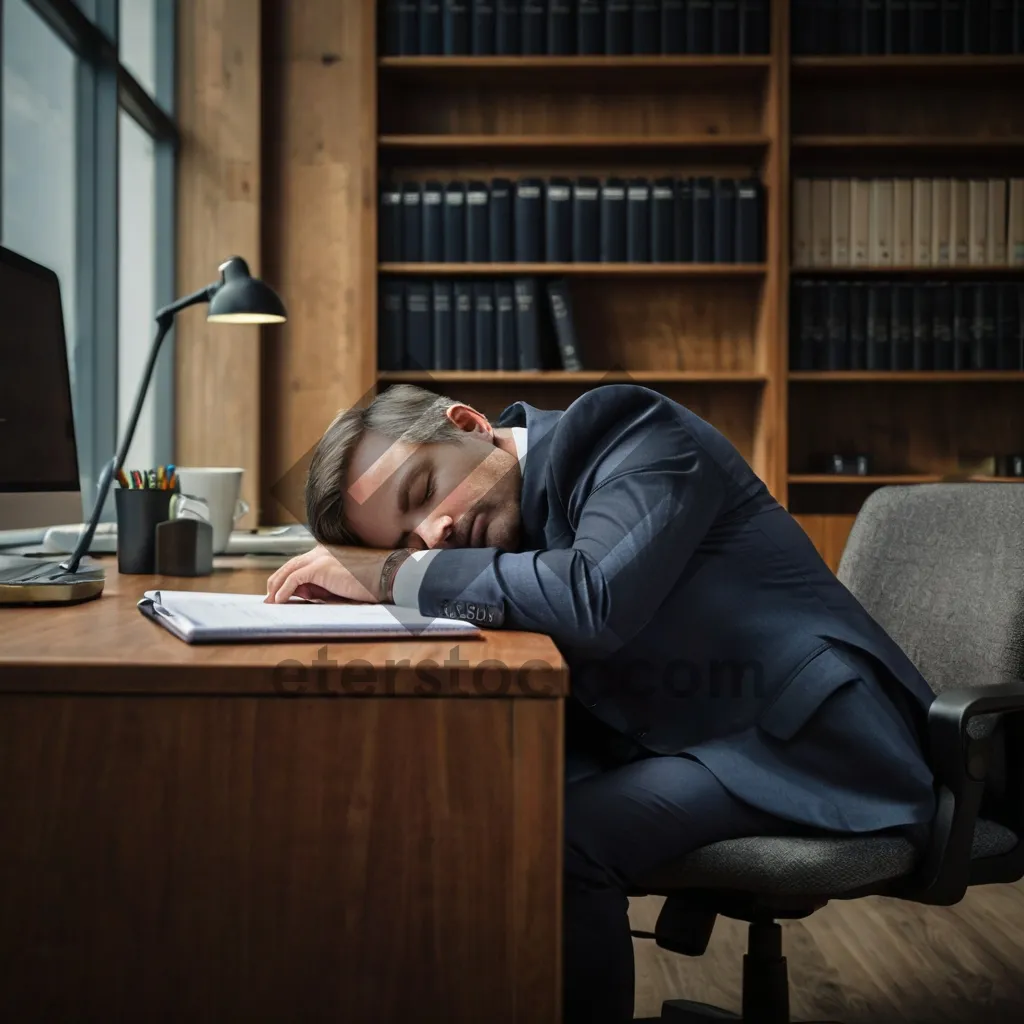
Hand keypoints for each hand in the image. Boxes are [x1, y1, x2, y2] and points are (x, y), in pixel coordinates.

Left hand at [265, 545, 389, 603]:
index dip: (286, 578)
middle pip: (289, 565)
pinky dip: (283, 591)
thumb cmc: (373, 581)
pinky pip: (293, 580)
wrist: (388, 574)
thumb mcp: (342, 582)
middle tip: (269, 598)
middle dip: (275, 582)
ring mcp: (319, 557)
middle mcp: (321, 551)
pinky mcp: (319, 567)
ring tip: (271, 602)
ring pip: (287, 570)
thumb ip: (322, 584)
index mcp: (327, 551)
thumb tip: (302, 592)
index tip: (279, 593)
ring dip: (275, 587)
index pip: (300, 563)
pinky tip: (279, 601)